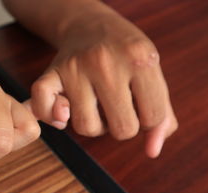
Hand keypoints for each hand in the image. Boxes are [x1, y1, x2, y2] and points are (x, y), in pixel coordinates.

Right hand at [28, 10, 177, 157]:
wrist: (90, 25)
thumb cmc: (126, 56)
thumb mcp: (152, 75)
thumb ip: (162, 116)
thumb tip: (152, 152)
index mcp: (140, 59)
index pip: (152, 118)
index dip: (148, 120)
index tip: (140, 105)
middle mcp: (106, 62)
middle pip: (122, 129)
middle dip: (123, 126)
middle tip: (119, 107)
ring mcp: (75, 67)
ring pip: (87, 127)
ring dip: (94, 125)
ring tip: (96, 107)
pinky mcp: (51, 74)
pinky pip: (45, 108)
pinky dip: (52, 117)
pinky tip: (63, 112)